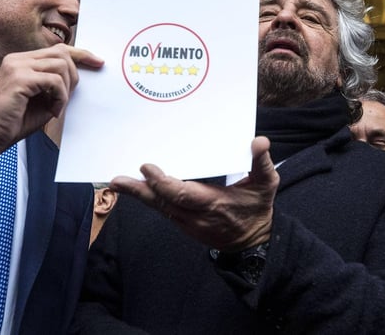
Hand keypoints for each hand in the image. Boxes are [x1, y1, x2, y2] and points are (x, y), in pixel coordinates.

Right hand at [0, 44, 103, 169]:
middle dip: (73, 77)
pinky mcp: (20, 78)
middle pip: (62, 54)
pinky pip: (55, 81)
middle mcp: (17, 59)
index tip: (98, 62)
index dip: (81, 54)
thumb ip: (57, 84)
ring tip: (56, 106)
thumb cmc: (16, 121)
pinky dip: (60, 97)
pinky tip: (52, 110)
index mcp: (21, 61)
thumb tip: (80, 74)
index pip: (57, 49)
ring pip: (61, 66)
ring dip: (65, 90)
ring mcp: (17, 66)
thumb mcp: (43, 98)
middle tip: (65, 99)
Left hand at [111, 136, 277, 251]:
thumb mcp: (266, 184)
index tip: (147, 168)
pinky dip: (148, 199)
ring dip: (139, 195)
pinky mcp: (184, 224)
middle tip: (117, 180)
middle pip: (162, 203)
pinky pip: (163, 211)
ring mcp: (188, 223)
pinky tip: (135, 189)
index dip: (162, 183)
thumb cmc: (257, 208)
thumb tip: (259, 142)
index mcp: (213, 203)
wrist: (253, 241)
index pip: (181, 194)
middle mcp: (196, 216)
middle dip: (139, 191)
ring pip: (159, 208)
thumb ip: (261, 163)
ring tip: (118, 183)